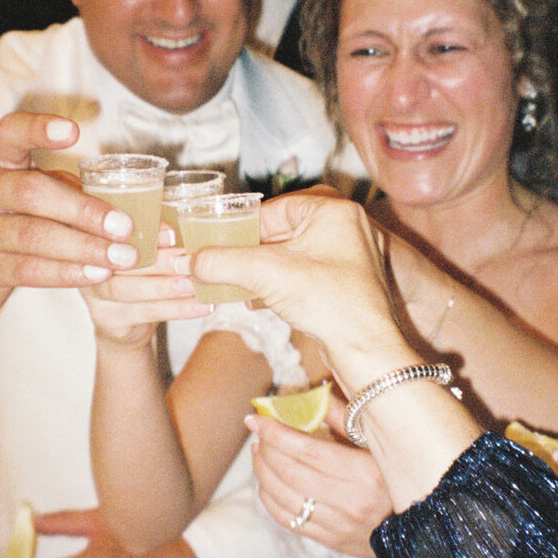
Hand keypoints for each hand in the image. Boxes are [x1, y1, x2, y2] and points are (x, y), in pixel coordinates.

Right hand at [0, 114, 141, 346]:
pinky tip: (97, 273)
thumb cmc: (7, 218)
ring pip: (33, 236)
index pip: (9, 133)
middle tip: (124, 226)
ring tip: (121, 257)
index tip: (74, 131)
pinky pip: (29, 270)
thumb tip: (123, 204)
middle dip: (83, 210)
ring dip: (84, 247)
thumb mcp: (25, 193)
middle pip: (31, 193)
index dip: (38, 129)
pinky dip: (68, 272)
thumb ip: (62, 187)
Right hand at [82, 235, 211, 347]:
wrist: (126, 319)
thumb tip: (189, 222)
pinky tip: (200, 305)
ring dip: (164, 287)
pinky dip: (176, 309)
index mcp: (91, 231)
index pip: (109, 228)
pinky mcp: (107, 319)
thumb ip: (154, 230)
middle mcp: (83, 261)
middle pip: (115, 260)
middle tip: (187, 259)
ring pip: (126, 290)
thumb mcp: (144, 242)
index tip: (171, 234)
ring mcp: (93, 293)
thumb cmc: (140, 268)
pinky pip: (143, 313)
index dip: (141, 231)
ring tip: (193, 284)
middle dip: (156, 260)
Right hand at [186, 193, 403, 368]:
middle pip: (285, 230)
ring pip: (294, 253)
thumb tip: (193, 260)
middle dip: (253, 249)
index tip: (222, 239)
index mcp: (334, 211)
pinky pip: (305, 273)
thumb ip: (224, 262)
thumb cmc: (330, 302)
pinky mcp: (346, 283)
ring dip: (264, 268)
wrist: (364, 349)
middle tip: (228, 260)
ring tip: (239, 282)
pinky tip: (258, 301)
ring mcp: (349, 256)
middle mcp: (347, 227)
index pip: (277, 207)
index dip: (245, 225)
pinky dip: (281, 283)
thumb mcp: (265, 274)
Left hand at [248, 399, 391, 557]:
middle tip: (259, 434)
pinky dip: (270, 499)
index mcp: (365, 472)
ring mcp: (339, 525)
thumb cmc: (400, 474)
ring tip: (259, 453)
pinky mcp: (331, 541)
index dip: (274, 432)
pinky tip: (267, 483)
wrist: (423, 524)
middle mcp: (350, 501)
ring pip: (282, 497)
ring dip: (262, 472)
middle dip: (266, 449)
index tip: (255, 418)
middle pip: (289, 472)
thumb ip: (345, 418)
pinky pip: (288, 519)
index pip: (305, 449)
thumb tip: (311, 396)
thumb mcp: (380, 442)